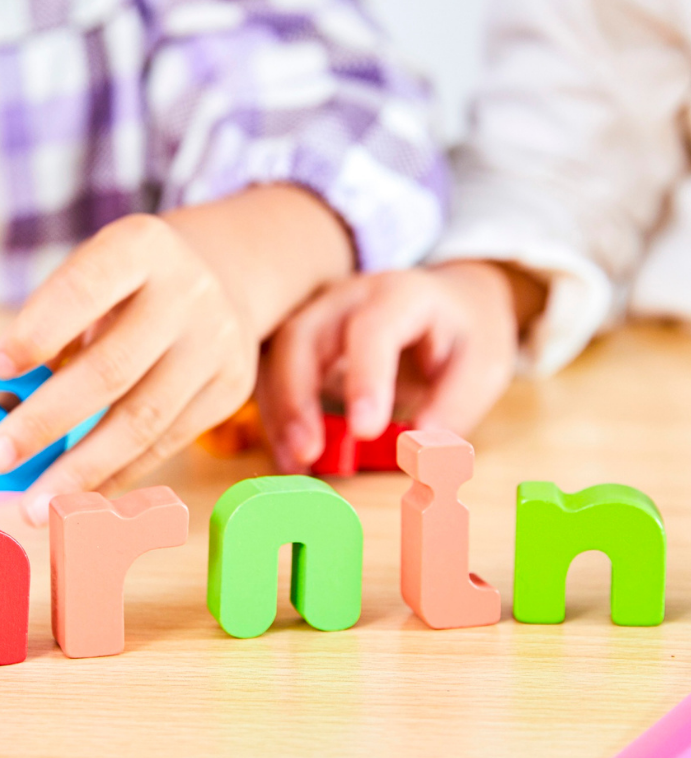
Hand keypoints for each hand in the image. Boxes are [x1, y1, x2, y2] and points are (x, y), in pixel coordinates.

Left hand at [0, 213, 259, 524]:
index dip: (38, 332)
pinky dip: (117, 476)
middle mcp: (187, 292)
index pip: (83, 289)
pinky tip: (78, 497)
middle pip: (111, 368)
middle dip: (46, 420)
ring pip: (143, 419)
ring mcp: (216, 343)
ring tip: (33, 505)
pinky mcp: (230, 388)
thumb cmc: (125, 287)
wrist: (218, 278)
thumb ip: (44, 335)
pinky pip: (167, 443)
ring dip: (81, 470)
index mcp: (140, 247)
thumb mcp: (88, 283)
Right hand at [258, 262, 535, 472]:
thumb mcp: (484, 366)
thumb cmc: (464, 335)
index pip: (373, 328)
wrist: (448, 303)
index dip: (365, 378)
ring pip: (276, 356)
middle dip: (297, 396)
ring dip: (280, 413)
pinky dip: (277, 418)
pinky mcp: (301, 342)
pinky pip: (272, 374)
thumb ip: (454, 405)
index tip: (366, 431)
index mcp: (400, 294)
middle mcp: (347, 298)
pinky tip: (290, 456)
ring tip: (295, 463)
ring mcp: (316, 316)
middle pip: (303, 336)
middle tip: (308, 453)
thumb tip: (417, 449)